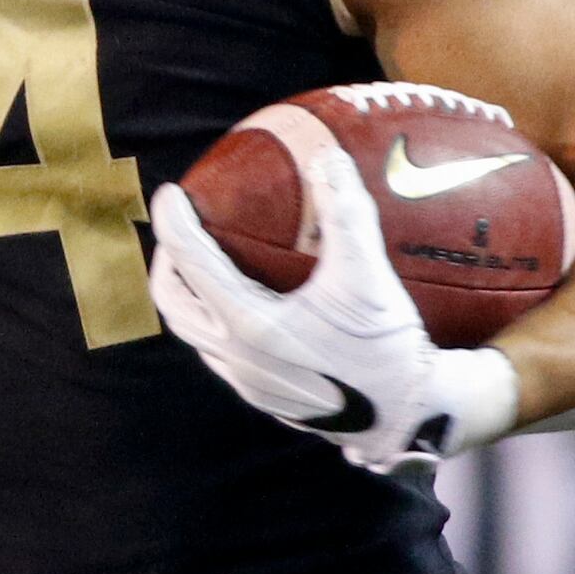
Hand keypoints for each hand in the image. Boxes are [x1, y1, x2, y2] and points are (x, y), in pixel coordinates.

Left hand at [146, 145, 522, 472]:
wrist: (406, 416)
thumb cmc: (386, 346)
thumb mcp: (368, 276)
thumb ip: (346, 214)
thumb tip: (329, 158)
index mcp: (250, 324)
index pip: (190, 263)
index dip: (173, 222)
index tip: (172, 193)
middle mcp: (236, 356)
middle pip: (173, 302)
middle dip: (168, 261)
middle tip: (183, 230)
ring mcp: (245, 381)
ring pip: (193, 332)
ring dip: (190, 293)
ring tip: (207, 262)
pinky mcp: (262, 396)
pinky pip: (218, 352)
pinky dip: (215, 319)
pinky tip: (247, 301)